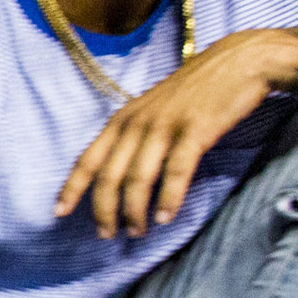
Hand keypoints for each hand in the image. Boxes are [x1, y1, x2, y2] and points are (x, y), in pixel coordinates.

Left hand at [54, 29, 286, 237]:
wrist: (239, 61)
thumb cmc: (196, 90)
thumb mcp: (153, 109)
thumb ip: (135, 136)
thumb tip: (121, 174)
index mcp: (122, 119)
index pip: (87, 159)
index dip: (71, 188)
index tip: (58, 213)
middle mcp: (137, 123)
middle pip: (109, 176)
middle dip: (104, 211)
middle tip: (106, 235)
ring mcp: (165, 126)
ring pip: (138, 178)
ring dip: (134, 211)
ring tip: (137, 232)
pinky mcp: (195, 130)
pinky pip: (176, 171)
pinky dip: (168, 198)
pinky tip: (165, 217)